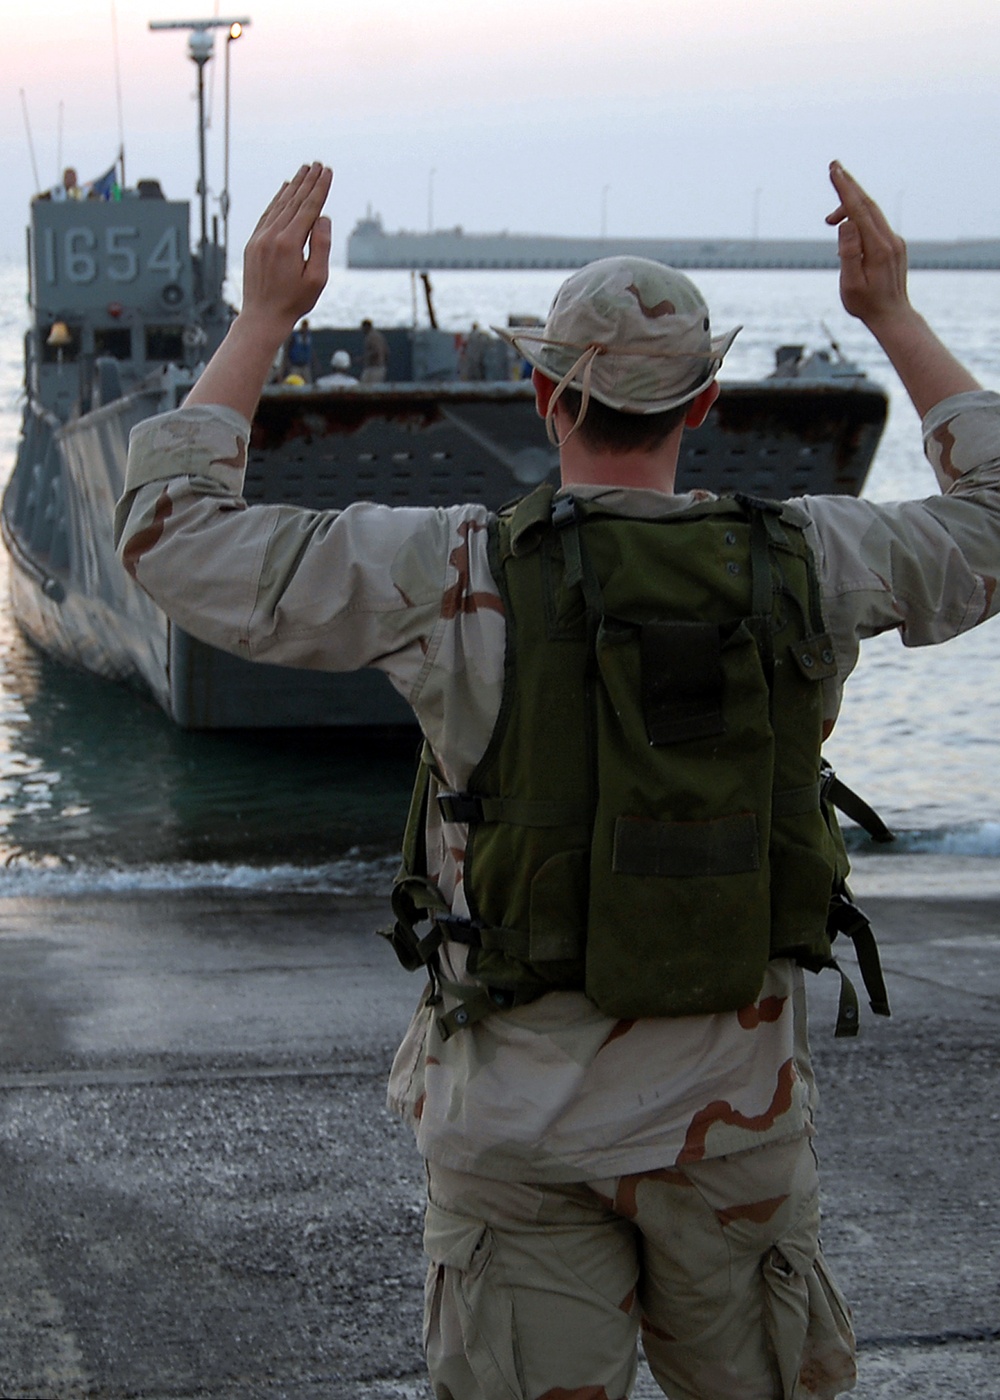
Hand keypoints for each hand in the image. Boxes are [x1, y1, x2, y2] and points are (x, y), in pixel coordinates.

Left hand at [241, 163, 332, 340]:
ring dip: (293, 186)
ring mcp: (259, 238)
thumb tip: (323, 217)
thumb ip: (321, 246)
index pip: (308, 208)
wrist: (262, 317)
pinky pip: (267, 214)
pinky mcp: (252, 243)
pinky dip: (277, 200)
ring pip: (279, 205)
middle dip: (307, 182)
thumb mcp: (317, 280)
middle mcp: (271, 236)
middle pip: (293, 201)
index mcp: (289, 244)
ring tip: (303, 171)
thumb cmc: (293, 302)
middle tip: (317, 164)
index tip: (327, 172)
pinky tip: (284, 190)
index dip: (320, 189)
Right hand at [824, 159, 979, 417]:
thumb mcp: (851, 284)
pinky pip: (875, 225)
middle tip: (834, 166)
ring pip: (872, 213)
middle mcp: (890, 239)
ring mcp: (895, 242)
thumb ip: (848, 253)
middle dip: (850, 185)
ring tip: (829, 219)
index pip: (859, 210)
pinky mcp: (894, 246)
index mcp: (878, 247)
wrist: (893, 316)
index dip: (845, 189)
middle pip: (868, 204)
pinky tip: (846, 231)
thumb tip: (846, 224)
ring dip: (852, 205)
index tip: (834, 170)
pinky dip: (859, 219)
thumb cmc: (867, 305)